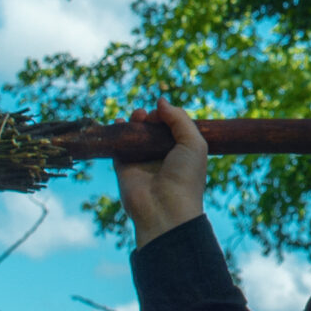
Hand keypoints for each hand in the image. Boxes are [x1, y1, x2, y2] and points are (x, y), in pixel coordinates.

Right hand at [116, 100, 208, 248]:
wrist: (165, 209)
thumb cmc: (185, 177)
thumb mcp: (194, 143)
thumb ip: (179, 118)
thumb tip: (161, 101)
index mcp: (182, 154)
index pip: (172, 129)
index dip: (167, 117)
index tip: (162, 113)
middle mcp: (162, 158)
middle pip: (152, 131)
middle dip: (149, 118)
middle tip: (148, 116)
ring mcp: (142, 163)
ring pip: (135, 136)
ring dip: (135, 122)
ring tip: (137, 116)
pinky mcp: (124, 169)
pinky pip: (118, 147)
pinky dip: (117, 133)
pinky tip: (118, 121)